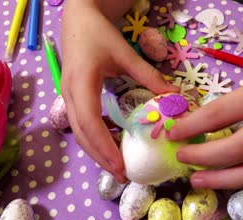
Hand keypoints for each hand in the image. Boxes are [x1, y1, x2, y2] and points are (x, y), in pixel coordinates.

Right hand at [61, 1, 178, 181]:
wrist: (78, 19)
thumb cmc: (100, 34)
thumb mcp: (126, 54)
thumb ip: (149, 76)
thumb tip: (174, 98)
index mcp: (82, 83)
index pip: (90, 123)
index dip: (104, 147)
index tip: (121, 166)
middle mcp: (70, 94)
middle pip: (82, 135)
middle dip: (100, 158)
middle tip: (122, 176)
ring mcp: (67, 97)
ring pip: (78, 133)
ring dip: (96, 152)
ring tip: (117, 168)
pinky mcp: (71, 98)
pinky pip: (81, 125)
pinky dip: (95, 139)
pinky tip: (111, 146)